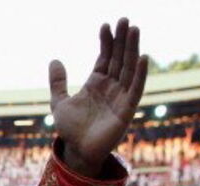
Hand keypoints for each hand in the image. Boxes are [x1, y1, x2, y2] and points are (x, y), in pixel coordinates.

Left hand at [49, 18, 147, 176]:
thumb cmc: (71, 130)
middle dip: (122, 40)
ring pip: (129, 69)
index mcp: (96, 83)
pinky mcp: (126, 110)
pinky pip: (136, 89)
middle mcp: (111, 87)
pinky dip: (141, 74)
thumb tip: (55, 59)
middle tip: (125, 19)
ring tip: (134, 29)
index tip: (105, 25)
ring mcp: (120, 97)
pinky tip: (144, 57)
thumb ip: (58, 83)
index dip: (106, 42)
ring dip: (133, 49)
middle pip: (119, 59)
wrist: (77, 152)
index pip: (105, 57)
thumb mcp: (60, 103)